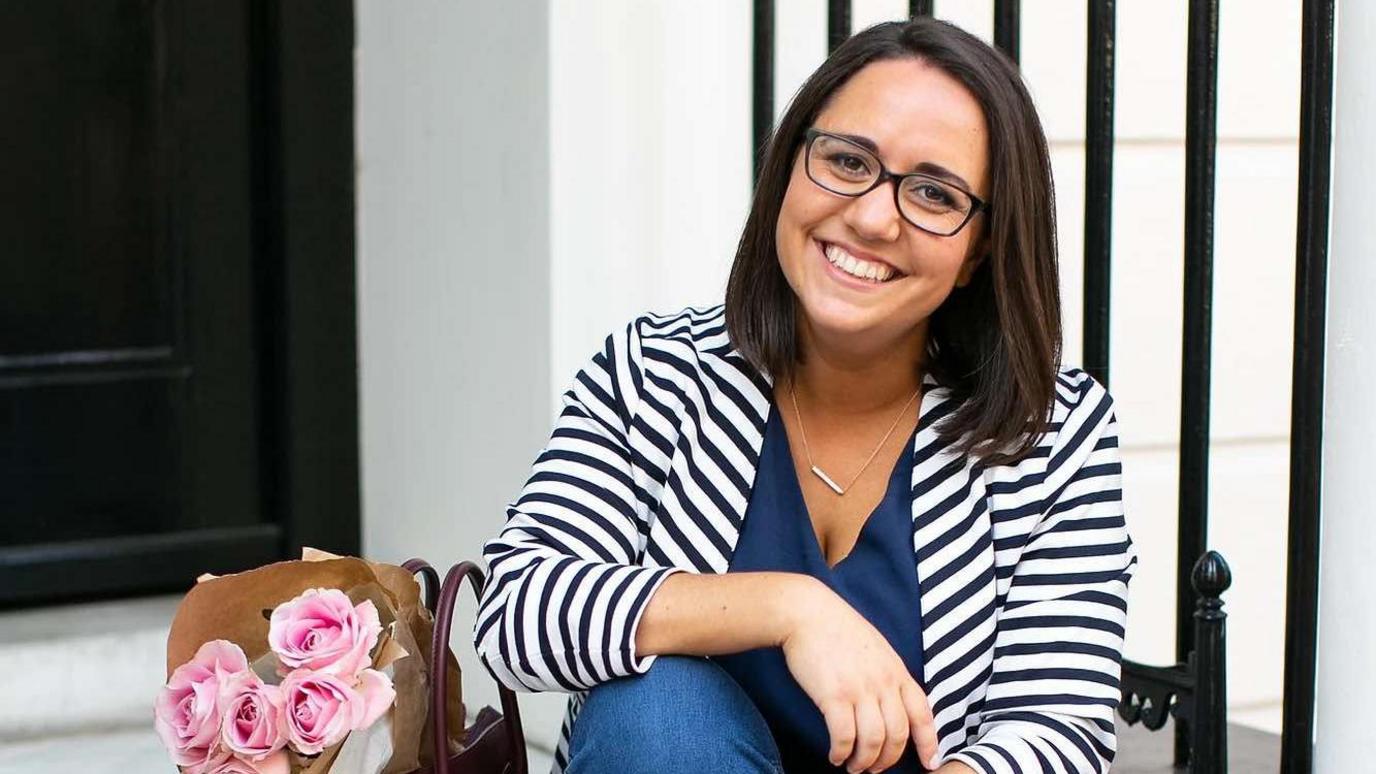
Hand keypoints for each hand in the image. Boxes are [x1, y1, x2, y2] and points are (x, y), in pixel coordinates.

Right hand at [778, 578, 939, 771]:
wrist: (807, 612)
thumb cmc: (837, 629)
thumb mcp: (876, 648)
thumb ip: (888, 674)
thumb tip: (892, 703)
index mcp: (897, 671)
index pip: (922, 714)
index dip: (929, 743)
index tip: (930, 762)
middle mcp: (883, 682)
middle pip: (897, 735)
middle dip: (888, 760)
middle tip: (874, 769)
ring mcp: (860, 689)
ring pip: (873, 741)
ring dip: (864, 762)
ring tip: (853, 767)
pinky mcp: (834, 695)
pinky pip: (844, 736)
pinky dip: (841, 752)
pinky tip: (835, 755)